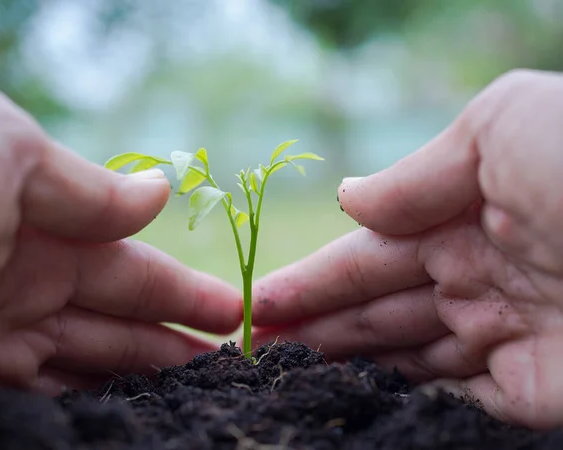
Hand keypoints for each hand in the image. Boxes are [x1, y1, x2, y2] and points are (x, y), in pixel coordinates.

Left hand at [0, 88, 241, 394]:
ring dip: (143, 387)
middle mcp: (14, 290)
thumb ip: (84, 182)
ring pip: (87, 375)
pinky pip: (48, 412)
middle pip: (116, 326)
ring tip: (202, 400)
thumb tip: (159, 193)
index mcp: (29, 228)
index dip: (182, 291)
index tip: (233, 314)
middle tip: (232, 370)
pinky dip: (96, 418)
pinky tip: (139, 422)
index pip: (126, 266)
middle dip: (175, 346)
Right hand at [251, 69, 562, 428]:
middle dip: (313, 327)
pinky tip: (348, 397)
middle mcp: (478, 275)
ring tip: (284, 374)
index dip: (312, 280)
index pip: (370, 254)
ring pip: (405, 356)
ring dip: (345, 363)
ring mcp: (505, 336)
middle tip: (253, 348)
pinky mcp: (533, 392)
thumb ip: (419, 171)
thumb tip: (351, 200)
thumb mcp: (502, 129)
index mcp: (467, 213)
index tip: (260, 303)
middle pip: (377, 308)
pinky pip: (451, 398)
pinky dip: (398, 397)